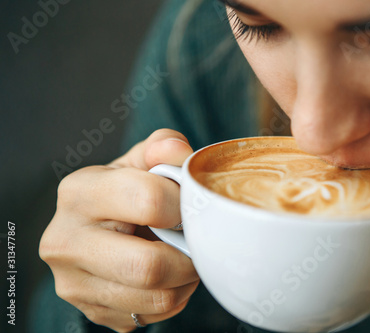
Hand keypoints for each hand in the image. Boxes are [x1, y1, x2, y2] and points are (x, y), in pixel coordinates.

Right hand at [40, 129, 199, 331]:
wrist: (97, 227)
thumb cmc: (126, 190)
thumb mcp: (141, 161)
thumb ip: (162, 147)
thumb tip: (178, 152)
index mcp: (79, 192)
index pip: (149, 201)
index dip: (185, 205)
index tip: (192, 206)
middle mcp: (64, 241)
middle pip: (148, 266)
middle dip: (188, 257)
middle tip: (195, 243)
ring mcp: (72, 283)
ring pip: (154, 298)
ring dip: (184, 281)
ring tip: (184, 258)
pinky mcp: (89, 310)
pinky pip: (149, 316)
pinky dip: (172, 299)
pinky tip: (167, 278)